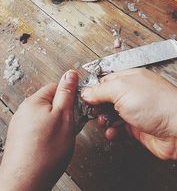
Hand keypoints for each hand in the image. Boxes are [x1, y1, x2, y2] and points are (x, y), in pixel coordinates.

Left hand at [0, 70, 78, 190]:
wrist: (25, 182)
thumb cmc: (45, 152)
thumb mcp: (64, 116)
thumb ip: (67, 93)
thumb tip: (70, 74)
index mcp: (34, 101)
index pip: (56, 87)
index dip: (69, 96)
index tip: (77, 106)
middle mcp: (25, 111)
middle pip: (51, 102)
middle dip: (64, 112)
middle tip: (70, 125)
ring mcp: (22, 125)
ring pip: (47, 116)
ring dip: (57, 124)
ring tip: (61, 138)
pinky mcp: (21, 137)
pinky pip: (40, 128)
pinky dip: (48, 133)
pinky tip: (52, 145)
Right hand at [81, 68, 176, 171]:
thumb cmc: (158, 104)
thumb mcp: (121, 89)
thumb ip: (101, 90)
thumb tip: (86, 92)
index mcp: (129, 78)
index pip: (105, 81)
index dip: (93, 89)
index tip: (83, 98)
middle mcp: (132, 93)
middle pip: (106, 98)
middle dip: (97, 106)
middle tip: (93, 112)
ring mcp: (135, 110)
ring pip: (111, 114)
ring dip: (104, 120)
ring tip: (104, 122)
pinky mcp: (137, 127)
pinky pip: (118, 128)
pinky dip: (113, 131)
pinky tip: (112, 132)